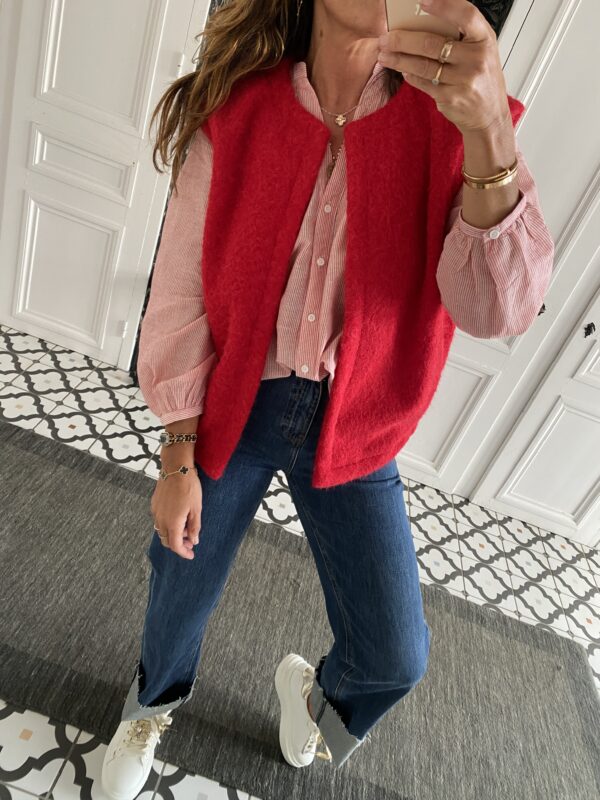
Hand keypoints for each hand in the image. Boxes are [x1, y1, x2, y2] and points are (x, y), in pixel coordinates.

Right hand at [150, 461, 202, 560]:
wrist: (176, 468)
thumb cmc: (189, 487)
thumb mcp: (197, 509)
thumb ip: (194, 527)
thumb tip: (194, 540)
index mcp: (172, 523)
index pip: (175, 545)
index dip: (183, 553)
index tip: (191, 555)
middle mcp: (161, 520)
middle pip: (166, 540)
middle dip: (179, 544)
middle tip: (191, 542)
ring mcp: (156, 512)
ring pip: (162, 531)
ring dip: (173, 535)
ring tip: (186, 528)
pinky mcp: (154, 505)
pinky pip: (159, 521)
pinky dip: (168, 525)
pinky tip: (179, 518)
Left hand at [377, 0, 510, 134]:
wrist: (490, 114)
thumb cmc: (481, 77)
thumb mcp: (479, 51)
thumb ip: (460, 37)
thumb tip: (422, 22)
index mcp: (485, 39)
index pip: (466, 15)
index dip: (444, 5)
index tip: (422, 1)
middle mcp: (476, 58)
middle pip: (432, 43)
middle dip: (403, 40)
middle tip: (386, 38)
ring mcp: (463, 80)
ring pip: (422, 65)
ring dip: (399, 59)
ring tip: (384, 54)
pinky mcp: (450, 98)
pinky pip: (423, 82)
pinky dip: (410, 75)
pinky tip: (401, 69)